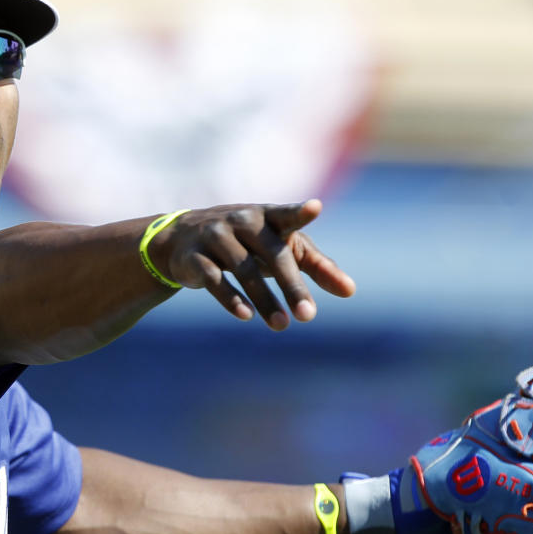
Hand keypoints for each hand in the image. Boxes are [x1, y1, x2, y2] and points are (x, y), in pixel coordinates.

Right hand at [148, 199, 354, 329]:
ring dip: (264, 300)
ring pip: (244, 270)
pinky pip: (214, 279)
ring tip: (282, 326)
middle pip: (272, 254)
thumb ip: (316, 265)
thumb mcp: (280, 247)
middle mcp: (242, 220)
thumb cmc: (247, 243)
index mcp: (267, 216)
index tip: (315, 208)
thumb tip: (350, 291)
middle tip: (308, 316)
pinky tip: (246, 316)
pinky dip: (231, 298)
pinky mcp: (194, 257)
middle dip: (291, 286)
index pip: (287, 215)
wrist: (182, 239)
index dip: (300, 212)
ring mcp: (215, 236)